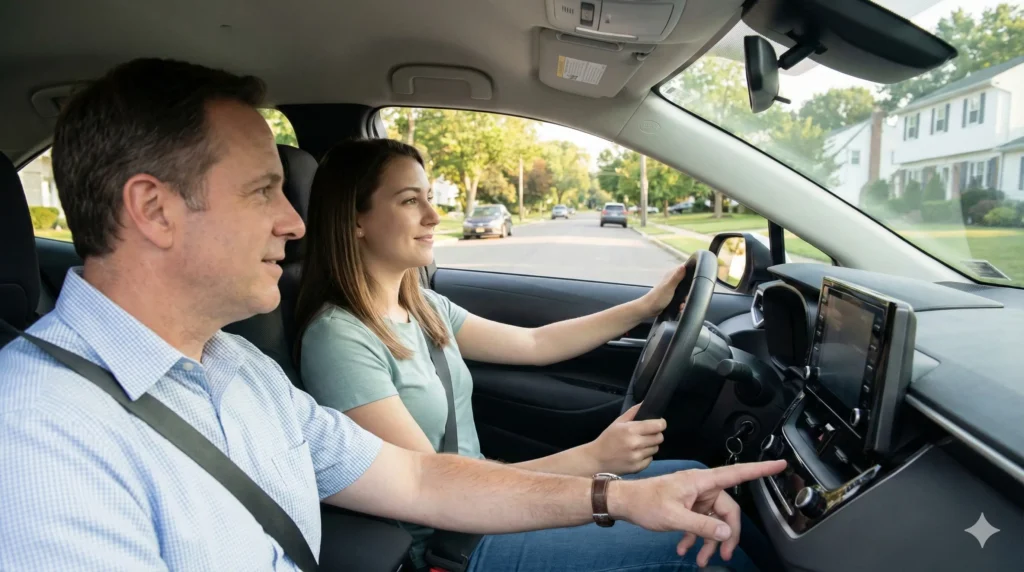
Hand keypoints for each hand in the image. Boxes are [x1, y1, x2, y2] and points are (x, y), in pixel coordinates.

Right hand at [584, 403, 665, 474]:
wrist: (597, 459)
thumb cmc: (607, 439)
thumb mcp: (618, 422)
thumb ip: (633, 412)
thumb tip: (646, 402)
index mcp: (630, 430)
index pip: (657, 426)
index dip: (661, 423)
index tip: (658, 424)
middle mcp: (635, 444)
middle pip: (659, 437)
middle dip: (655, 434)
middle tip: (647, 434)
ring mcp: (637, 457)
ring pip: (656, 448)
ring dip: (650, 446)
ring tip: (639, 445)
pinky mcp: (638, 467)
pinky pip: (650, 459)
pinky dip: (646, 456)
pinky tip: (636, 454)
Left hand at [609, 460, 786, 566]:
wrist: (624, 502)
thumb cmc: (645, 503)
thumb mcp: (674, 518)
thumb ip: (702, 526)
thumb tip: (726, 533)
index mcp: (701, 482)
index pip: (737, 473)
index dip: (760, 469)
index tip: (779, 463)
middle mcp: (701, 487)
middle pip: (726, 510)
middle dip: (726, 534)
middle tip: (723, 554)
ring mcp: (694, 497)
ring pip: (713, 520)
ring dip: (709, 541)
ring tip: (702, 560)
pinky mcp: (686, 506)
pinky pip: (699, 522)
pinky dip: (695, 537)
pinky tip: (685, 549)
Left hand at [638, 264, 687, 317]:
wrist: (649, 309)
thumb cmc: (657, 298)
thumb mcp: (669, 287)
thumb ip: (676, 277)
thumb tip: (684, 266)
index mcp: (672, 274)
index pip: (685, 267)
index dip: (692, 271)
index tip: (695, 279)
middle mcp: (673, 279)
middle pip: (688, 280)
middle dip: (690, 290)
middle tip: (687, 297)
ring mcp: (673, 287)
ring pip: (686, 290)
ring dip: (686, 298)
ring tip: (682, 304)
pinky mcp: (673, 295)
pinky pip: (682, 297)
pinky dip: (682, 302)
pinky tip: (680, 307)